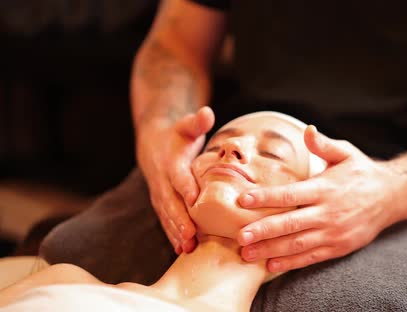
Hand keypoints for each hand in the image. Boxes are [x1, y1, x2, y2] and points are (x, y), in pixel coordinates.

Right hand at [136, 106, 214, 253]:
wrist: (153, 144)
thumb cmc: (177, 136)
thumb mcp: (186, 126)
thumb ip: (197, 121)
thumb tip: (207, 112)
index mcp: (171, 163)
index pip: (178, 176)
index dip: (185, 187)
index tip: (194, 200)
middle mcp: (163, 181)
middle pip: (171, 202)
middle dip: (180, 220)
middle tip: (191, 235)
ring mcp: (160, 195)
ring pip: (167, 215)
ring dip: (175, 232)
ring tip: (187, 247)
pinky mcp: (161, 204)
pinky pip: (166, 221)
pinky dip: (172, 235)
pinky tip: (182, 249)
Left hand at [236, 126, 406, 271]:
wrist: (392, 197)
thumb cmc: (362, 172)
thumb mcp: (346, 153)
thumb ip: (324, 144)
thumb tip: (308, 130)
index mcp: (326, 188)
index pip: (290, 194)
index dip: (266, 197)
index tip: (243, 200)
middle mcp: (328, 212)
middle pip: (290, 224)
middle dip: (263, 230)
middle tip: (239, 236)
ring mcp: (334, 232)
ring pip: (297, 244)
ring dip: (271, 250)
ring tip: (247, 254)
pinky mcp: (338, 247)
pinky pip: (311, 257)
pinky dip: (291, 262)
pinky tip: (271, 264)